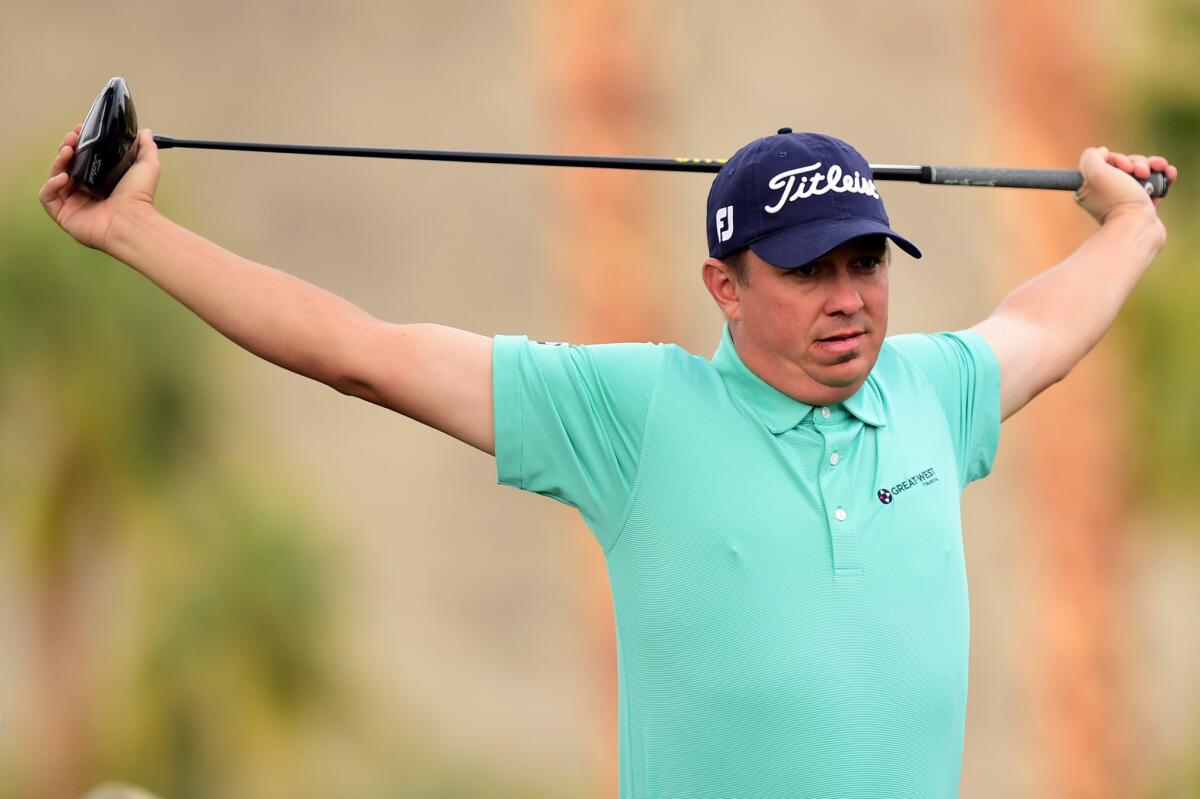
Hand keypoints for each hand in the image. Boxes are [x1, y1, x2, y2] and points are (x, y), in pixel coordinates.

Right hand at [38, 125, 160, 251]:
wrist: (132, 221)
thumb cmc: (140, 198)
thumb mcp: (147, 166)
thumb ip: (146, 147)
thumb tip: (145, 132)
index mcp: (102, 182)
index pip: (84, 159)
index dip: (80, 143)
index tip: (80, 130)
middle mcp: (86, 192)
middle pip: (67, 166)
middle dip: (67, 148)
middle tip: (72, 138)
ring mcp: (73, 204)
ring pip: (56, 177)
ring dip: (58, 161)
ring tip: (67, 151)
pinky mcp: (63, 215)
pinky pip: (47, 197)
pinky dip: (51, 185)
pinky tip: (62, 177)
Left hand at [1074, 146, 1177, 225]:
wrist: (1137, 228)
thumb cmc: (1117, 200)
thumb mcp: (1094, 172)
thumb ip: (1091, 156)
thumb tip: (1102, 152)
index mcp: (1089, 188)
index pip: (1105, 162)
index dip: (1117, 159)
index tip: (1123, 166)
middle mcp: (1106, 194)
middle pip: (1125, 166)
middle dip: (1137, 163)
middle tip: (1141, 172)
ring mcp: (1126, 200)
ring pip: (1142, 173)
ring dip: (1153, 166)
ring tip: (1159, 169)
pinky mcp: (1144, 205)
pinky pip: (1155, 184)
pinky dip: (1163, 176)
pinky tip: (1169, 173)